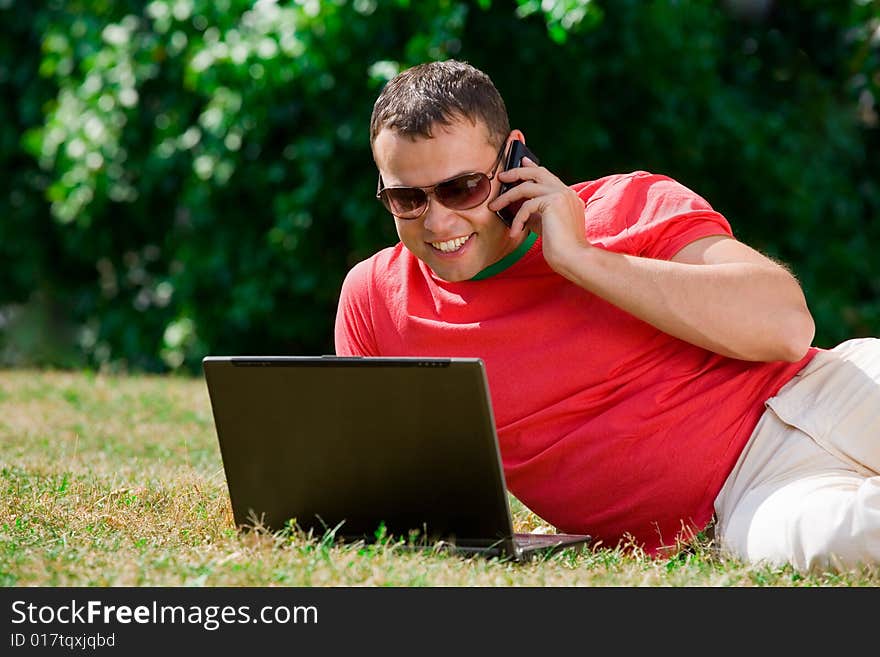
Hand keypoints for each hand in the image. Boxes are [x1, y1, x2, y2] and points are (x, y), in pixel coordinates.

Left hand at [488, 157, 589, 273]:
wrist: (574, 257)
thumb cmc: (560, 247)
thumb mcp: (545, 226)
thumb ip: (536, 213)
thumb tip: (518, 208)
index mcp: (568, 196)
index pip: (547, 176)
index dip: (533, 167)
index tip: (521, 161)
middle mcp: (566, 192)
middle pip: (537, 172)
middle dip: (516, 172)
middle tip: (501, 177)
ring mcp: (561, 195)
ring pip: (526, 187)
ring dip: (507, 197)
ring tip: (494, 206)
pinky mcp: (554, 202)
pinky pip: (526, 206)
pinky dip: (517, 219)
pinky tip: (514, 232)